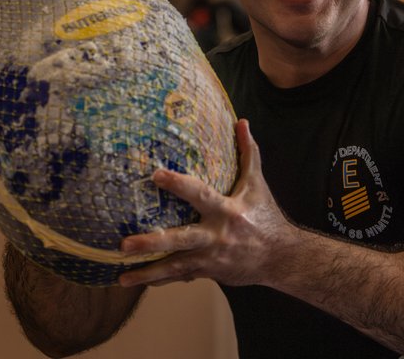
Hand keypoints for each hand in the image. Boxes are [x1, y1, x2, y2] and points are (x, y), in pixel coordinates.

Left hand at [117, 119, 295, 287]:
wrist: (281, 258)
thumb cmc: (266, 217)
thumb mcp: (257, 184)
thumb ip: (248, 153)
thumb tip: (242, 121)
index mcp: (228, 211)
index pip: (200, 194)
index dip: (178, 184)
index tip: (155, 174)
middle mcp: (217, 236)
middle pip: (181, 240)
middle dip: (152, 242)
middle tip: (124, 243)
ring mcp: (211, 258)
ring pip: (176, 266)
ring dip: (148, 272)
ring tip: (122, 278)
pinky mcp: (209, 272)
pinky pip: (181, 276)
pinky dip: (160, 279)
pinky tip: (136, 282)